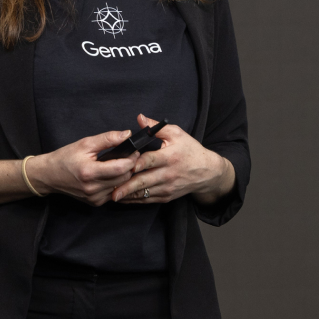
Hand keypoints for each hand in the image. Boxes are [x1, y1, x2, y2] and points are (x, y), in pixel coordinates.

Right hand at [28, 129, 139, 205]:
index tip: (134, 151)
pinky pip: (114, 193)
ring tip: (122, 164)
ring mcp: (94, 198)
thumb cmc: (65, 158)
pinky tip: (112, 175)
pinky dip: (116, 184)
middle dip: (130, 167)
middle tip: (130, 156)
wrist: (49, 176)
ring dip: (125, 176)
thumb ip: (107, 139)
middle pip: (124, 178)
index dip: (131, 159)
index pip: (121, 168)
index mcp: (89, 172)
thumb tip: (126, 134)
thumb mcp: (85, 143)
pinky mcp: (95, 203)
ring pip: (121, 186)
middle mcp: (92, 188)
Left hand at [111, 114, 233, 204]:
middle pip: (144, 181)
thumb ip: (156, 127)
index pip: (151, 160)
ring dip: (128, 195)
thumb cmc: (190, 150)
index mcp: (170, 156)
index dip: (137, 163)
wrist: (207, 172)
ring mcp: (167, 187)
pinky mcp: (167, 196)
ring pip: (145, 193)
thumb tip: (139, 118)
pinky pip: (148, 200)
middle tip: (112, 190)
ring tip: (113, 196)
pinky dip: (135, 200)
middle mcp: (168, 174)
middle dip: (127, 186)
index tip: (124, 165)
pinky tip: (124, 198)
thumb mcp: (177, 134)